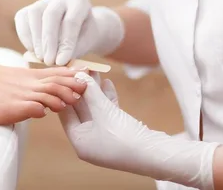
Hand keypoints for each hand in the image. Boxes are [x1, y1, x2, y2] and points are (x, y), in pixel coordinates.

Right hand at [14, 0, 123, 65]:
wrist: (78, 29)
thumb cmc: (83, 37)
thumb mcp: (85, 43)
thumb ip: (73, 49)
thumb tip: (58, 60)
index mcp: (79, 2)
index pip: (71, 22)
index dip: (65, 43)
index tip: (61, 61)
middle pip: (50, 15)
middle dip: (48, 41)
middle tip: (48, 61)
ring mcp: (44, 0)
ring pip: (34, 14)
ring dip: (36, 39)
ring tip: (41, 58)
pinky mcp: (30, 8)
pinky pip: (22, 18)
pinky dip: (25, 37)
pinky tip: (33, 50)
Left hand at [60, 73, 217, 189]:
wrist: (156, 154)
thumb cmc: (125, 137)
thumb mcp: (103, 111)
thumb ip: (90, 92)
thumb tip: (79, 74)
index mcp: (79, 141)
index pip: (65, 112)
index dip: (66, 91)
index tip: (66, 74)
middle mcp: (89, 141)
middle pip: (80, 109)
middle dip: (82, 88)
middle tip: (82, 67)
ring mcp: (104, 137)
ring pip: (95, 109)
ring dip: (95, 90)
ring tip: (95, 70)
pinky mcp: (118, 133)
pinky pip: (108, 113)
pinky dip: (107, 98)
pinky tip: (108, 82)